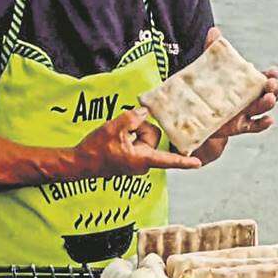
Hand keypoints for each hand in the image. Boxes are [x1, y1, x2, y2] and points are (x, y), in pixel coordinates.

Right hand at [75, 108, 201, 176]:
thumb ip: (132, 118)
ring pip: (142, 138)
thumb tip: (144, 112)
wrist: (80, 163)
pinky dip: (126, 137)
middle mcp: (142, 163)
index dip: (183, 161)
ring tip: (115, 135)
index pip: (168, 160)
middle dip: (139, 128)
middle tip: (122, 130)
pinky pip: (135, 142)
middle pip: (152, 137)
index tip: (197, 164)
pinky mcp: (129, 159)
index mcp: (142, 159)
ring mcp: (135, 162)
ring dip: (131, 132)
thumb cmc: (96, 150)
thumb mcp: (113, 128)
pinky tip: (114, 139)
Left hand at [193, 27, 277, 164]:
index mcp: (248, 83)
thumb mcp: (210, 69)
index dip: (271, 76)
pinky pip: (255, 126)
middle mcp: (251, 98)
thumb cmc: (209, 88)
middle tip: (272, 85)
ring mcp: (247, 112)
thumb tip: (214, 31)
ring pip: (263, 108)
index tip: (273, 72)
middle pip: (269, 93)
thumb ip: (214, 51)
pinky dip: (263, 124)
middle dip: (273, 88)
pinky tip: (269, 120)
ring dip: (269, 103)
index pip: (264, 78)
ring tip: (270, 99)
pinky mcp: (240, 126)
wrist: (195, 113)